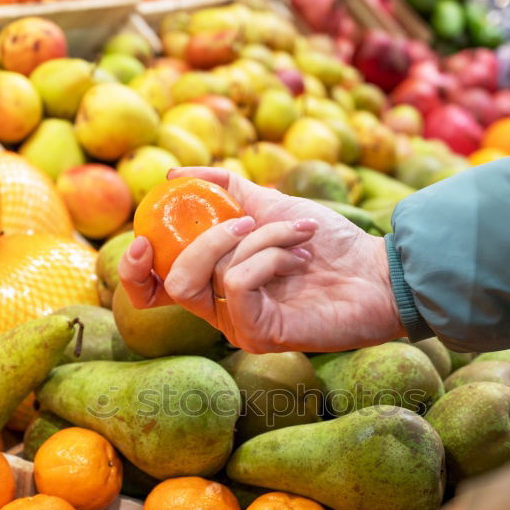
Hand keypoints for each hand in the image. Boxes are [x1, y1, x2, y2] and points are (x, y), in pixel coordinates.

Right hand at [119, 167, 403, 353]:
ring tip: (299, 233)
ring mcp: (239, 326)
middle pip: (172, 280)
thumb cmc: (327, 243)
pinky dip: (269, 256)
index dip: (133, 270)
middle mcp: (221, 310)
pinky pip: (239, 283)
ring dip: (259, 238)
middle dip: (207, 238)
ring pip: (212, 273)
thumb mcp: (268, 205)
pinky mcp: (260, 335)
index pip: (152, 290)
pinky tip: (301, 256)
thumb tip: (174, 174)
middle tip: (247, 219)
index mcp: (214, 283)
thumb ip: (223, 189)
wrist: (376, 270)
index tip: (141, 237)